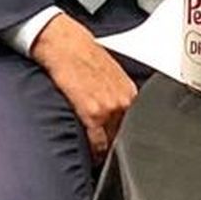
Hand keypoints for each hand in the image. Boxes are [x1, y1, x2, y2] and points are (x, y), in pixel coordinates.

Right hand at [29, 13, 135, 162]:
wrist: (64, 43)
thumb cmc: (80, 53)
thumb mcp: (108, 72)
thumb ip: (117, 94)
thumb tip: (117, 112)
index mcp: (130, 92)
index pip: (136, 126)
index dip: (127, 137)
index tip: (122, 145)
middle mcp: (124, 101)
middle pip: (126, 135)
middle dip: (118, 145)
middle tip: (109, 153)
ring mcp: (110, 109)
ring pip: (114, 142)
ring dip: (107, 151)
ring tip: (99, 156)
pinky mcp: (92, 113)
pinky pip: (98, 143)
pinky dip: (95, 152)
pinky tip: (90, 154)